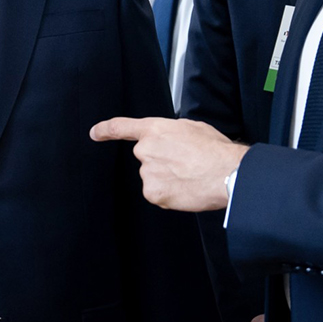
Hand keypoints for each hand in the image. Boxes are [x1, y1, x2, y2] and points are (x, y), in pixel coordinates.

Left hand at [90, 116, 246, 211]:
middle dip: (160, 161)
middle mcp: (145, 149)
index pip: (121, 127)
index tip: (95, 133)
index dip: (105, 130)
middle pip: (145, 157)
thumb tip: (171, 139)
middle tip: (184, 164)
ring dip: (166, 178)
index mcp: (155, 129)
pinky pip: (157, 194)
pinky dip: (169, 194)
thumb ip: (172, 132)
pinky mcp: (153, 192)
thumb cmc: (215, 151)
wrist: (226, 173)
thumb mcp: (192, 128)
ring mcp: (147, 172)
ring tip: (189, 176)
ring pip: (152, 176)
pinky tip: (185, 189)